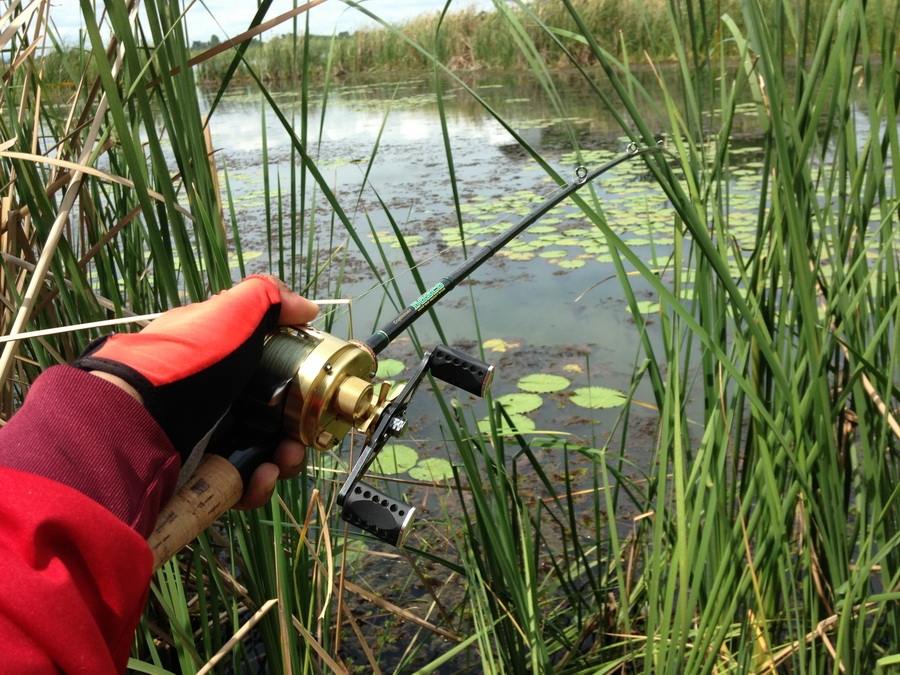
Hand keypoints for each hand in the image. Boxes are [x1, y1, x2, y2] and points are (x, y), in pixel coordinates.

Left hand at [76, 275, 317, 510]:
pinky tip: (260, 477)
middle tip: (306, 435)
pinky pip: (240, 485)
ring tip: (285, 459)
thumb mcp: (229, 314)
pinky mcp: (200, 477)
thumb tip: (309, 309)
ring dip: (284, 459)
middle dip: (297, 428)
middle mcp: (216, 398)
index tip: (314, 390)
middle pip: (273, 417)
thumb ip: (270, 299)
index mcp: (222, 360)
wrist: (136, 422)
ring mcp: (208, 439)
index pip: (268, 370)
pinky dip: (257, 485)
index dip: (296, 381)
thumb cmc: (187, 363)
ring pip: (262, 453)